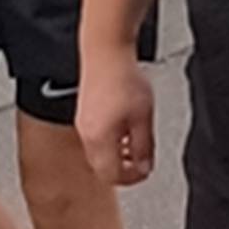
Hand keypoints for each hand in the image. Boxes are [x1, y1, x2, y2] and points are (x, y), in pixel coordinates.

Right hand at [78, 51, 159, 187]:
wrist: (106, 50)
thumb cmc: (124, 77)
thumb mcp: (144, 117)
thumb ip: (144, 147)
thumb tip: (145, 167)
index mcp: (100, 139)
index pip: (112, 175)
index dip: (132, 178)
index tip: (145, 170)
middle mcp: (86, 134)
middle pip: (102, 168)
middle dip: (123, 168)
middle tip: (141, 161)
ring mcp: (83, 123)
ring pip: (98, 153)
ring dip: (117, 154)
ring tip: (134, 142)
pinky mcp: (84, 113)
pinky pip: (95, 139)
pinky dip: (110, 141)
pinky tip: (123, 128)